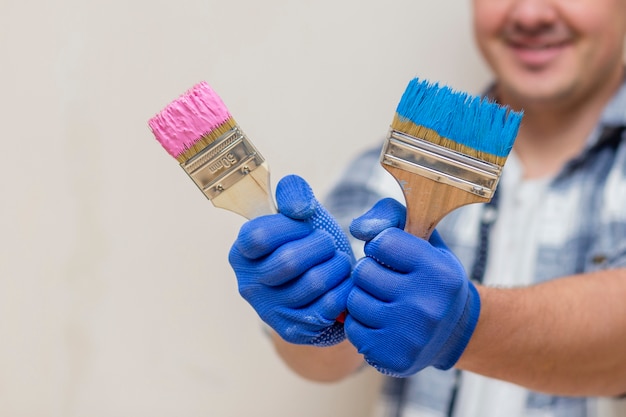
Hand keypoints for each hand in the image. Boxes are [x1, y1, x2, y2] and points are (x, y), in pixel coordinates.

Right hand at [229, 174, 353, 345]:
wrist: (324, 282)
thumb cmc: (307, 241)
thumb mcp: (299, 210)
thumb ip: (294, 192)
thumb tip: (299, 207)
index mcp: (241, 253)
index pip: (260, 236)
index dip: (292, 226)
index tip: (305, 223)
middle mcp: (248, 285)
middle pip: (289, 261)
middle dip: (321, 245)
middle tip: (329, 243)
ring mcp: (269, 311)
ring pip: (314, 283)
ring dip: (337, 266)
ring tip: (338, 261)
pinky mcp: (293, 331)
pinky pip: (330, 306)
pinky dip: (344, 288)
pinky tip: (342, 282)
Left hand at [345, 198, 480, 375]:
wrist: (453, 331)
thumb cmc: (431, 277)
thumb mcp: (425, 239)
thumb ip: (391, 216)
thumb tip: (358, 228)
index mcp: (439, 272)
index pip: (381, 242)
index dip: (382, 246)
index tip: (395, 257)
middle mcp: (427, 306)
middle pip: (362, 272)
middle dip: (369, 272)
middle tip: (387, 280)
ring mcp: (410, 335)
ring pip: (354, 301)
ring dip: (362, 297)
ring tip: (383, 300)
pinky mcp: (393, 357)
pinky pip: (352, 329)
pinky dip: (360, 323)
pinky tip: (380, 322)